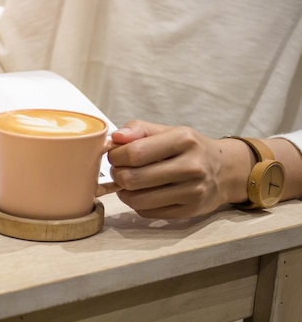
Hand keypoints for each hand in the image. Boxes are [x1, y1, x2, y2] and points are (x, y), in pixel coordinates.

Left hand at [105, 120, 249, 218]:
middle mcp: (192, 166)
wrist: (226, 170)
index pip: (135, 152)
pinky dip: (136, 204)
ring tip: (127, 182)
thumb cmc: (189, 148)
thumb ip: (139, 129)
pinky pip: (147, 212)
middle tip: (118, 170)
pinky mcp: (189, 211)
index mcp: (183, 140)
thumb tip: (115, 138)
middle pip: (133, 178)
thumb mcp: (169, 131)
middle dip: (117, 174)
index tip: (115, 155)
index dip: (116, 156)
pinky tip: (142, 193)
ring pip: (137, 199)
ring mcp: (192, 191)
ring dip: (123, 192)